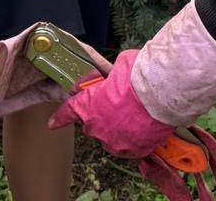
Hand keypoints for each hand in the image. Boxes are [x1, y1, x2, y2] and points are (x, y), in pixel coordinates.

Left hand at [48, 49, 172, 156]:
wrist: (163, 93)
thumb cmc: (140, 75)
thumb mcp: (120, 65)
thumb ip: (111, 74)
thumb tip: (115, 74)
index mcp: (89, 105)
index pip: (68, 112)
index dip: (60, 118)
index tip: (52, 124)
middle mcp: (97, 128)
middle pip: (93, 125)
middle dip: (102, 116)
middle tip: (119, 104)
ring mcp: (115, 142)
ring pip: (111, 137)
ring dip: (118, 128)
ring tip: (136, 115)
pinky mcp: (134, 150)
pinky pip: (130, 147)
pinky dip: (135, 139)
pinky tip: (144, 126)